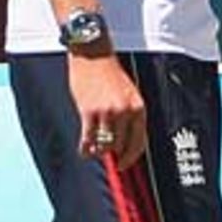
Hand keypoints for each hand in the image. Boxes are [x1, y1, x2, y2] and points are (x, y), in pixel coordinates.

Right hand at [69, 53, 146, 169]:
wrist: (93, 55)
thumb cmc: (110, 74)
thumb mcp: (129, 94)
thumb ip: (129, 116)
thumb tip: (124, 142)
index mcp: (139, 108)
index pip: (139, 142)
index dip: (130, 157)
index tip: (124, 165)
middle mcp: (125, 112)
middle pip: (120, 146)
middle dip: (112, 152)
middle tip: (103, 152)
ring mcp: (107, 112)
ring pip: (104, 145)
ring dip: (98, 151)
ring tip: (92, 150)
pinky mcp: (89, 111)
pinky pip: (88, 139)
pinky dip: (85, 149)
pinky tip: (83, 151)